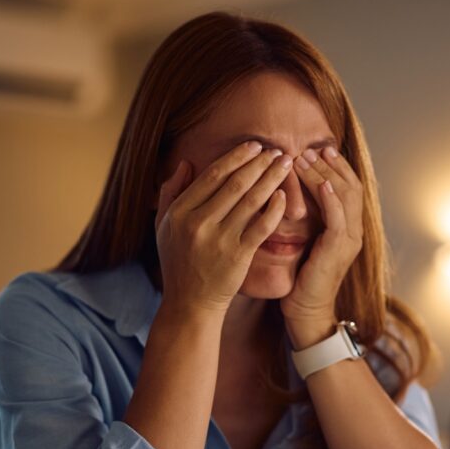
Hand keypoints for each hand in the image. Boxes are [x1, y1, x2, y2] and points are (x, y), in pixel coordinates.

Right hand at [156, 141, 293, 314]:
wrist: (190, 303)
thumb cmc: (178, 262)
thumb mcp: (164, 226)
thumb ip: (171, 192)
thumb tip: (186, 163)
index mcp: (180, 212)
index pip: (212, 175)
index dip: (236, 157)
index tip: (254, 146)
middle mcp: (198, 223)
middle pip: (235, 183)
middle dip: (259, 163)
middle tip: (276, 150)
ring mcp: (219, 240)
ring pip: (251, 200)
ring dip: (271, 178)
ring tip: (285, 164)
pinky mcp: (238, 256)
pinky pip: (261, 227)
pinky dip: (274, 209)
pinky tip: (284, 196)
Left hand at [281, 146, 363, 339]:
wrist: (306, 310)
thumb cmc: (301, 277)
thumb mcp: (306, 240)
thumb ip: (308, 218)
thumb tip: (293, 191)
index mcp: (347, 227)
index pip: (347, 187)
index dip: (336, 167)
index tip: (318, 150)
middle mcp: (354, 231)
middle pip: (349, 186)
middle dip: (331, 165)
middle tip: (311, 149)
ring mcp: (349, 240)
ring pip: (344, 197)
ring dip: (326, 175)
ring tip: (309, 159)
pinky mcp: (338, 250)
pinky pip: (339, 219)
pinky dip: (331, 199)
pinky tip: (321, 184)